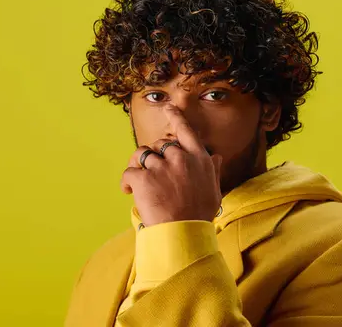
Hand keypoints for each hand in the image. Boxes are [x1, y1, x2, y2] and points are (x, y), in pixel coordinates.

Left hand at [120, 104, 222, 225]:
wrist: (183, 233)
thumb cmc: (199, 214)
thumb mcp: (213, 190)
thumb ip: (212, 170)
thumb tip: (215, 156)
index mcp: (198, 158)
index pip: (186, 130)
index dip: (176, 117)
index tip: (169, 108)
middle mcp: (181, 158)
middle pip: (160, 144)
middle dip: (153, 154)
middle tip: (149, 171)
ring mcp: (162, 167)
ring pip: (142, 155)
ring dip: (137, 166)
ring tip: (137, 183)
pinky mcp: (144, 179)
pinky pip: (129, 172)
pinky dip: (126, 182)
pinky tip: (129, 192)